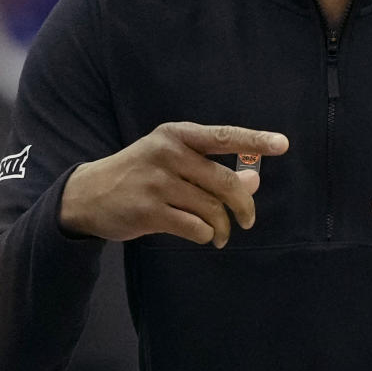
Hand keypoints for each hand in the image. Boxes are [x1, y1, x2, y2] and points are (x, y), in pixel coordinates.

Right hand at [59, 122, 288, 246]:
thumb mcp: (174, 162)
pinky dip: (204, 235)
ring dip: (223, 227)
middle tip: (249, 220)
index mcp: (177, 135)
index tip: (283, 144)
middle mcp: (167, 153)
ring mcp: (156, 182)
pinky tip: (201, 235)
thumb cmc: (141, 175)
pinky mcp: (148, 210)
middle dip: (243, 205)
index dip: (255, 140)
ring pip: (211, 208)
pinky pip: (194, 227)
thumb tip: (254, 179)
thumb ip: (214, 169)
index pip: (223, 137)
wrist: (89, 194)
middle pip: (224, 182)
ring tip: (220, 235)